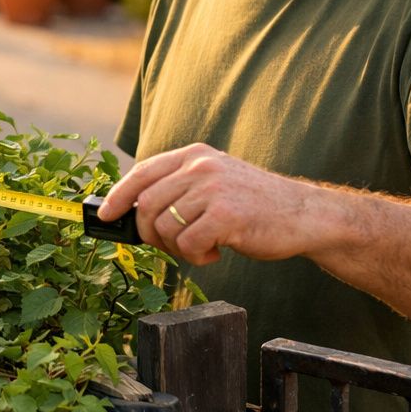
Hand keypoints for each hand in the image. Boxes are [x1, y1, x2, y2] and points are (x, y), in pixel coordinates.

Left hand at [96, 143, 318, 265]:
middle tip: (172, 245)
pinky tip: (216, 251)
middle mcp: (201, 166)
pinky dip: (196, 256)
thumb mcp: (214, 181)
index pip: (142, 172)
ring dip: (178, 248)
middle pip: (147, 205)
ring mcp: (213, 189)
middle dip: (151, 234)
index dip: (118, 196)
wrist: (304, 214)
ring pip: (165, 227)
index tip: (105, 216)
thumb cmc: (254, 205)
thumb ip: (179, 188)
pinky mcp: (226, 215)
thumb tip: (132, 214)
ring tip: (202, 246)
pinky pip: (188, 244)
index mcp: (195, 155)